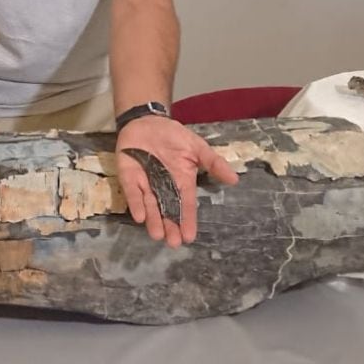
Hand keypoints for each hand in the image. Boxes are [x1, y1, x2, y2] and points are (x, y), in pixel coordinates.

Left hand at [115, 116, 237, 246]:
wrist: (147, 120)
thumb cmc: (173, 136)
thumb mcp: (196, 147)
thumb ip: (212, 162)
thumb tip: (234, 179)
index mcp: (181, 181)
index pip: (185, 204)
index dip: (187, 220)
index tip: (189, 237)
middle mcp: (163, 186)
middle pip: (167, 209)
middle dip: (169, 226)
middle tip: (173, 243)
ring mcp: (145, 182)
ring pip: (150, 205)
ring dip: (153, 220)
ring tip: (157, 235)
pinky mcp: (129, 176)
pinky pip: (132, 191)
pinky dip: (136, 203)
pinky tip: (139, 217)